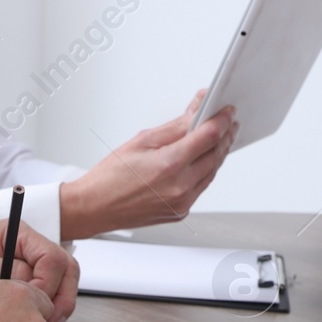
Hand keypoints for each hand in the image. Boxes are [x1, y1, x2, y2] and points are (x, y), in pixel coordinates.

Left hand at [0, 221, 77, 321]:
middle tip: (50, 321)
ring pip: (63, 286)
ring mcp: (28, 268)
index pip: (53, 257)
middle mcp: (27, 249)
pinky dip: (47, 314)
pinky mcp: (25, 286)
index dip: (49, 284)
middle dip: (62, 298)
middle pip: (66, 270)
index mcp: (16, 235)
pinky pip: (49, 299)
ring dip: (57, 309)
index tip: (33, 303)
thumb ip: (4, 273)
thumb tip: (34, 284)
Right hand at [59, 91, 237, 240]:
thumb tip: (196, 110)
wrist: (94, 208)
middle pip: (215, 154)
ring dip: (218, 153)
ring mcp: (182, 203)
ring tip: (219, 137)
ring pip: (212, 172)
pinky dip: (206, 170)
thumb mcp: (142, 141)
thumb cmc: (110, 177)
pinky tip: (203, 159)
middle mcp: (180, 187)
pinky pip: (201, 187)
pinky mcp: (181, 212)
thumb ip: (175, 126)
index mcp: (170, 165)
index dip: (222, 120)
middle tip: (227, 120)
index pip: (209, 136)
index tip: (227, 110)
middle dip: (224, 135)